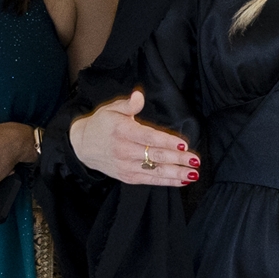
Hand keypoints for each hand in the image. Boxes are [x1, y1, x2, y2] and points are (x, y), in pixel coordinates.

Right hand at [69, 89, 198, 186]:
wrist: (83, 146)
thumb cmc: (102, 124)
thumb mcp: (112, 108)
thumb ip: (129, 103)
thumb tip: (139, 96)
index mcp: (122, 131)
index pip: (148, 137)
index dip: (166, 142)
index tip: (183, 145)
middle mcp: (124, 150)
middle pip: (155, 156)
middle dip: (177, 159)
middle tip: (195, 160)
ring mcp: (126, 166)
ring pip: (155, 171)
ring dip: (176, 173)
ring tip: (193, 173)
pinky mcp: (128, 177)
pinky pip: (150, 180)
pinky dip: (167, 181)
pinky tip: (182, 180)